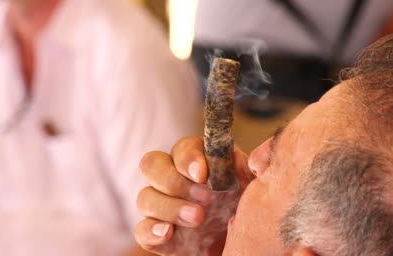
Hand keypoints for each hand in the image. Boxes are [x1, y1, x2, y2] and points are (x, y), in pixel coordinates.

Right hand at [135, 136, 252, 254]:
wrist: (241, 244)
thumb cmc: (244, 209)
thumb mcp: (251, 188)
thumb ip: (247, 170)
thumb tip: (245, 159)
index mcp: (195, 162)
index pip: (181, 148)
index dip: (188, 158)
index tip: (202, 174)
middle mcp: (173, 180)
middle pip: (151, 165)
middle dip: (172, 180)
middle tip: (203, 198)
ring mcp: (162, 207)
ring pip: (145, 197)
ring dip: (169, 207)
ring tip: (197, 218)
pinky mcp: (157, 234)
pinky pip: (141, 229)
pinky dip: (151, 230)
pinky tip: (167, 233)